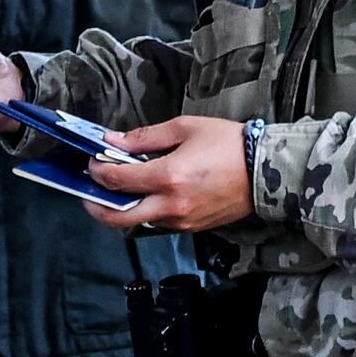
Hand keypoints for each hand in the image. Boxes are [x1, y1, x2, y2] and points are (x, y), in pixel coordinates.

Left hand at [85, 115, 254, 232]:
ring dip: (122, 209)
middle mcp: (171, 205)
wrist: (266, 170)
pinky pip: (159, 223)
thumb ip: (144, 138)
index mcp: (168, 177)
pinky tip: (148, 194)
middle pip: (118, 217)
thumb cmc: (229, 144)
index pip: (117, 181)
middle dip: (95, 206)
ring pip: (139, 222)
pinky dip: (147, 210)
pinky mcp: (192, 228)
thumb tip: (114, 141)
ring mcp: (182, 221)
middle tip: (89, 192)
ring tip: (119, 190)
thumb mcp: (185, 128)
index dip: (97, 172)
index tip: (93, 162)